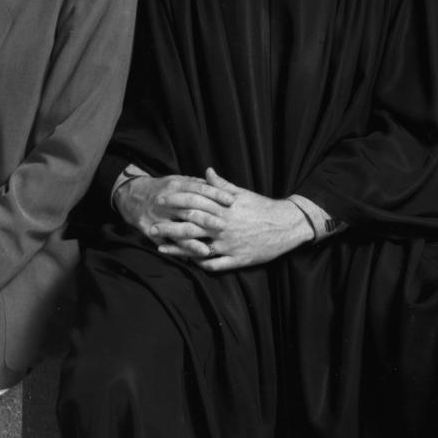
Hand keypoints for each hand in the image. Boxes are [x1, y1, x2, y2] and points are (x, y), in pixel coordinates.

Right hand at [116, 172, 233, 253]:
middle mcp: (166, 201)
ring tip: (208, 249)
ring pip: (177, 229)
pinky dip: (177, 252)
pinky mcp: (149, 230)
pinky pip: (165, 243)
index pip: (199, 189)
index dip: (215, 194)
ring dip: (192, 241)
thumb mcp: (177, 181)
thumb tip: (218, 185)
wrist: (132, 195)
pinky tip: (189, 259)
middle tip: (224, 226)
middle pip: (189, 209)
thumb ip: (197, 184)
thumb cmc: (162, 188)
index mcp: (175, 185)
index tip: (231, 201)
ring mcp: (157, 217)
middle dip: (207, 218)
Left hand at [160, 168, 310, 271]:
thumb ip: (221, 185)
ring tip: (161, 249)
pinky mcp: (238, 259)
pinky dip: (200, 264)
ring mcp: (229, 245)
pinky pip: (215, 265)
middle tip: (151, 227)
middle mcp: (223, 227)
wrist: (285, 225)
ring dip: (178, 250)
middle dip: (169, 227)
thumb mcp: (242, 193)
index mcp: (223, 209)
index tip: (159, 201)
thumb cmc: (262, 207)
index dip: (174, 203)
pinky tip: (189, 263)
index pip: (193, 205)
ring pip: (198, 249)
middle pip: (191, 227)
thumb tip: (207, 172)